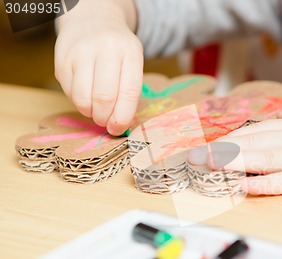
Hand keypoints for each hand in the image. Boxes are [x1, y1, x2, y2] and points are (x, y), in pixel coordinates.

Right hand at [55, 2, 142, 134]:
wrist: (93, 20)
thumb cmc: (117, 50)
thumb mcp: (132, 62)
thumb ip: (129, 91)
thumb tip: (120, 125)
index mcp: (130, 52)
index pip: (129, 92)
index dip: (123, 117)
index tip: (119, 129)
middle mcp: (106, 49)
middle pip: (105, 97)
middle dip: (105, 118)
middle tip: (105, 122)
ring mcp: (81, 52)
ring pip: (84, 98)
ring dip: (90, 113)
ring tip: (95, 111)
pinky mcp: (62, 59)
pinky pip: (70, 92)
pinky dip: (78, 102)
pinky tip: (85, 96)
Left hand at [189, 90, 281, 194]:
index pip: (251, 133)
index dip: (225, 141)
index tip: (201, 147)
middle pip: (250, 145)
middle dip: (217, 152)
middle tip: (188, 158)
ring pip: (263, 159)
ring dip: (232, 163)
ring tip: (205, 167)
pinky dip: (267, 183)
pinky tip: (247, 186)